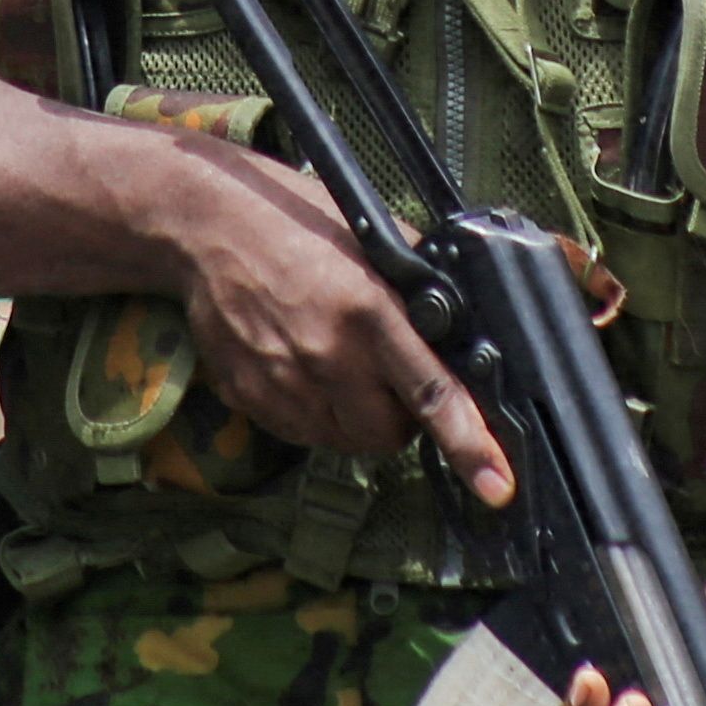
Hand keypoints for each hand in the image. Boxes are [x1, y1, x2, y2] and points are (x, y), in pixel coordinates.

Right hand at [158, 149, 513, 507]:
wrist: (209, 227)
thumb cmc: (297, 222)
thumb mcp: (373, 239)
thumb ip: (420, 286)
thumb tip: (465, 325)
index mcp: (369, 311)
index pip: (431, 393)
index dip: (469, 444)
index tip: (495, 483)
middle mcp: (328, 356)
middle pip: (389, 435)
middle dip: (401, 419)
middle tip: (390, 380)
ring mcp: (284, 383)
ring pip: (346, 441)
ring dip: (357, 418)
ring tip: (342, 366)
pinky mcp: (251, 398)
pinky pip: (302, 433)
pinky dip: (317, 414)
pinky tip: (306, 368)